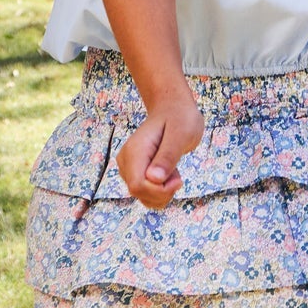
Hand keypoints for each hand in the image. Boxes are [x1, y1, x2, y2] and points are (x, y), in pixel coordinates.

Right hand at [117, 87, 204, 207]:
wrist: (172, 110)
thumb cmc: (179, 118)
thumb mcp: (181, 134)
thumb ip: (168, 156)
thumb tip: (154, 179)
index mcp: (134, 152)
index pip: (138, 186)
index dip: (160, 190)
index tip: (178, 179)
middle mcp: (126, 162)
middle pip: (139, 193)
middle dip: (163, 192)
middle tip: (177, 174)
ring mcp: (129, 168)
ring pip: (143, 197)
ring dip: (164, 193)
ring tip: (173, 171)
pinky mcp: (135, 173)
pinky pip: (146, 194)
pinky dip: (162, 192)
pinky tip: (169, 175)